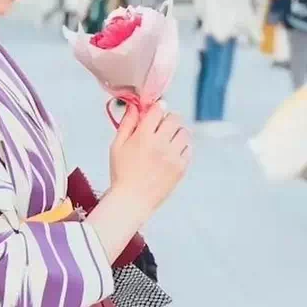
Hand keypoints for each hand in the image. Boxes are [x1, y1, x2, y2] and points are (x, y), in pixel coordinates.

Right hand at [109, 100, 191, 215]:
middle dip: (168, 118)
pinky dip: (182, 146)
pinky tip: (172, 152)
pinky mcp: (181, 168)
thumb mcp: (117, 145)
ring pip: (184, 132)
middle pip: (175, 118)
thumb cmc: (122, 173)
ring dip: (177, 132)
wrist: (132, 201)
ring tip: (167, 140)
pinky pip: (189, 149)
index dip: (157, 106)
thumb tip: (134, 106)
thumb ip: (127, 123)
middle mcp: (161, 144)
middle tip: (161, 126)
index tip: (155, 110)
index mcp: (143, 137)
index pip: (158, 109)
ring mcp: (173, 157)